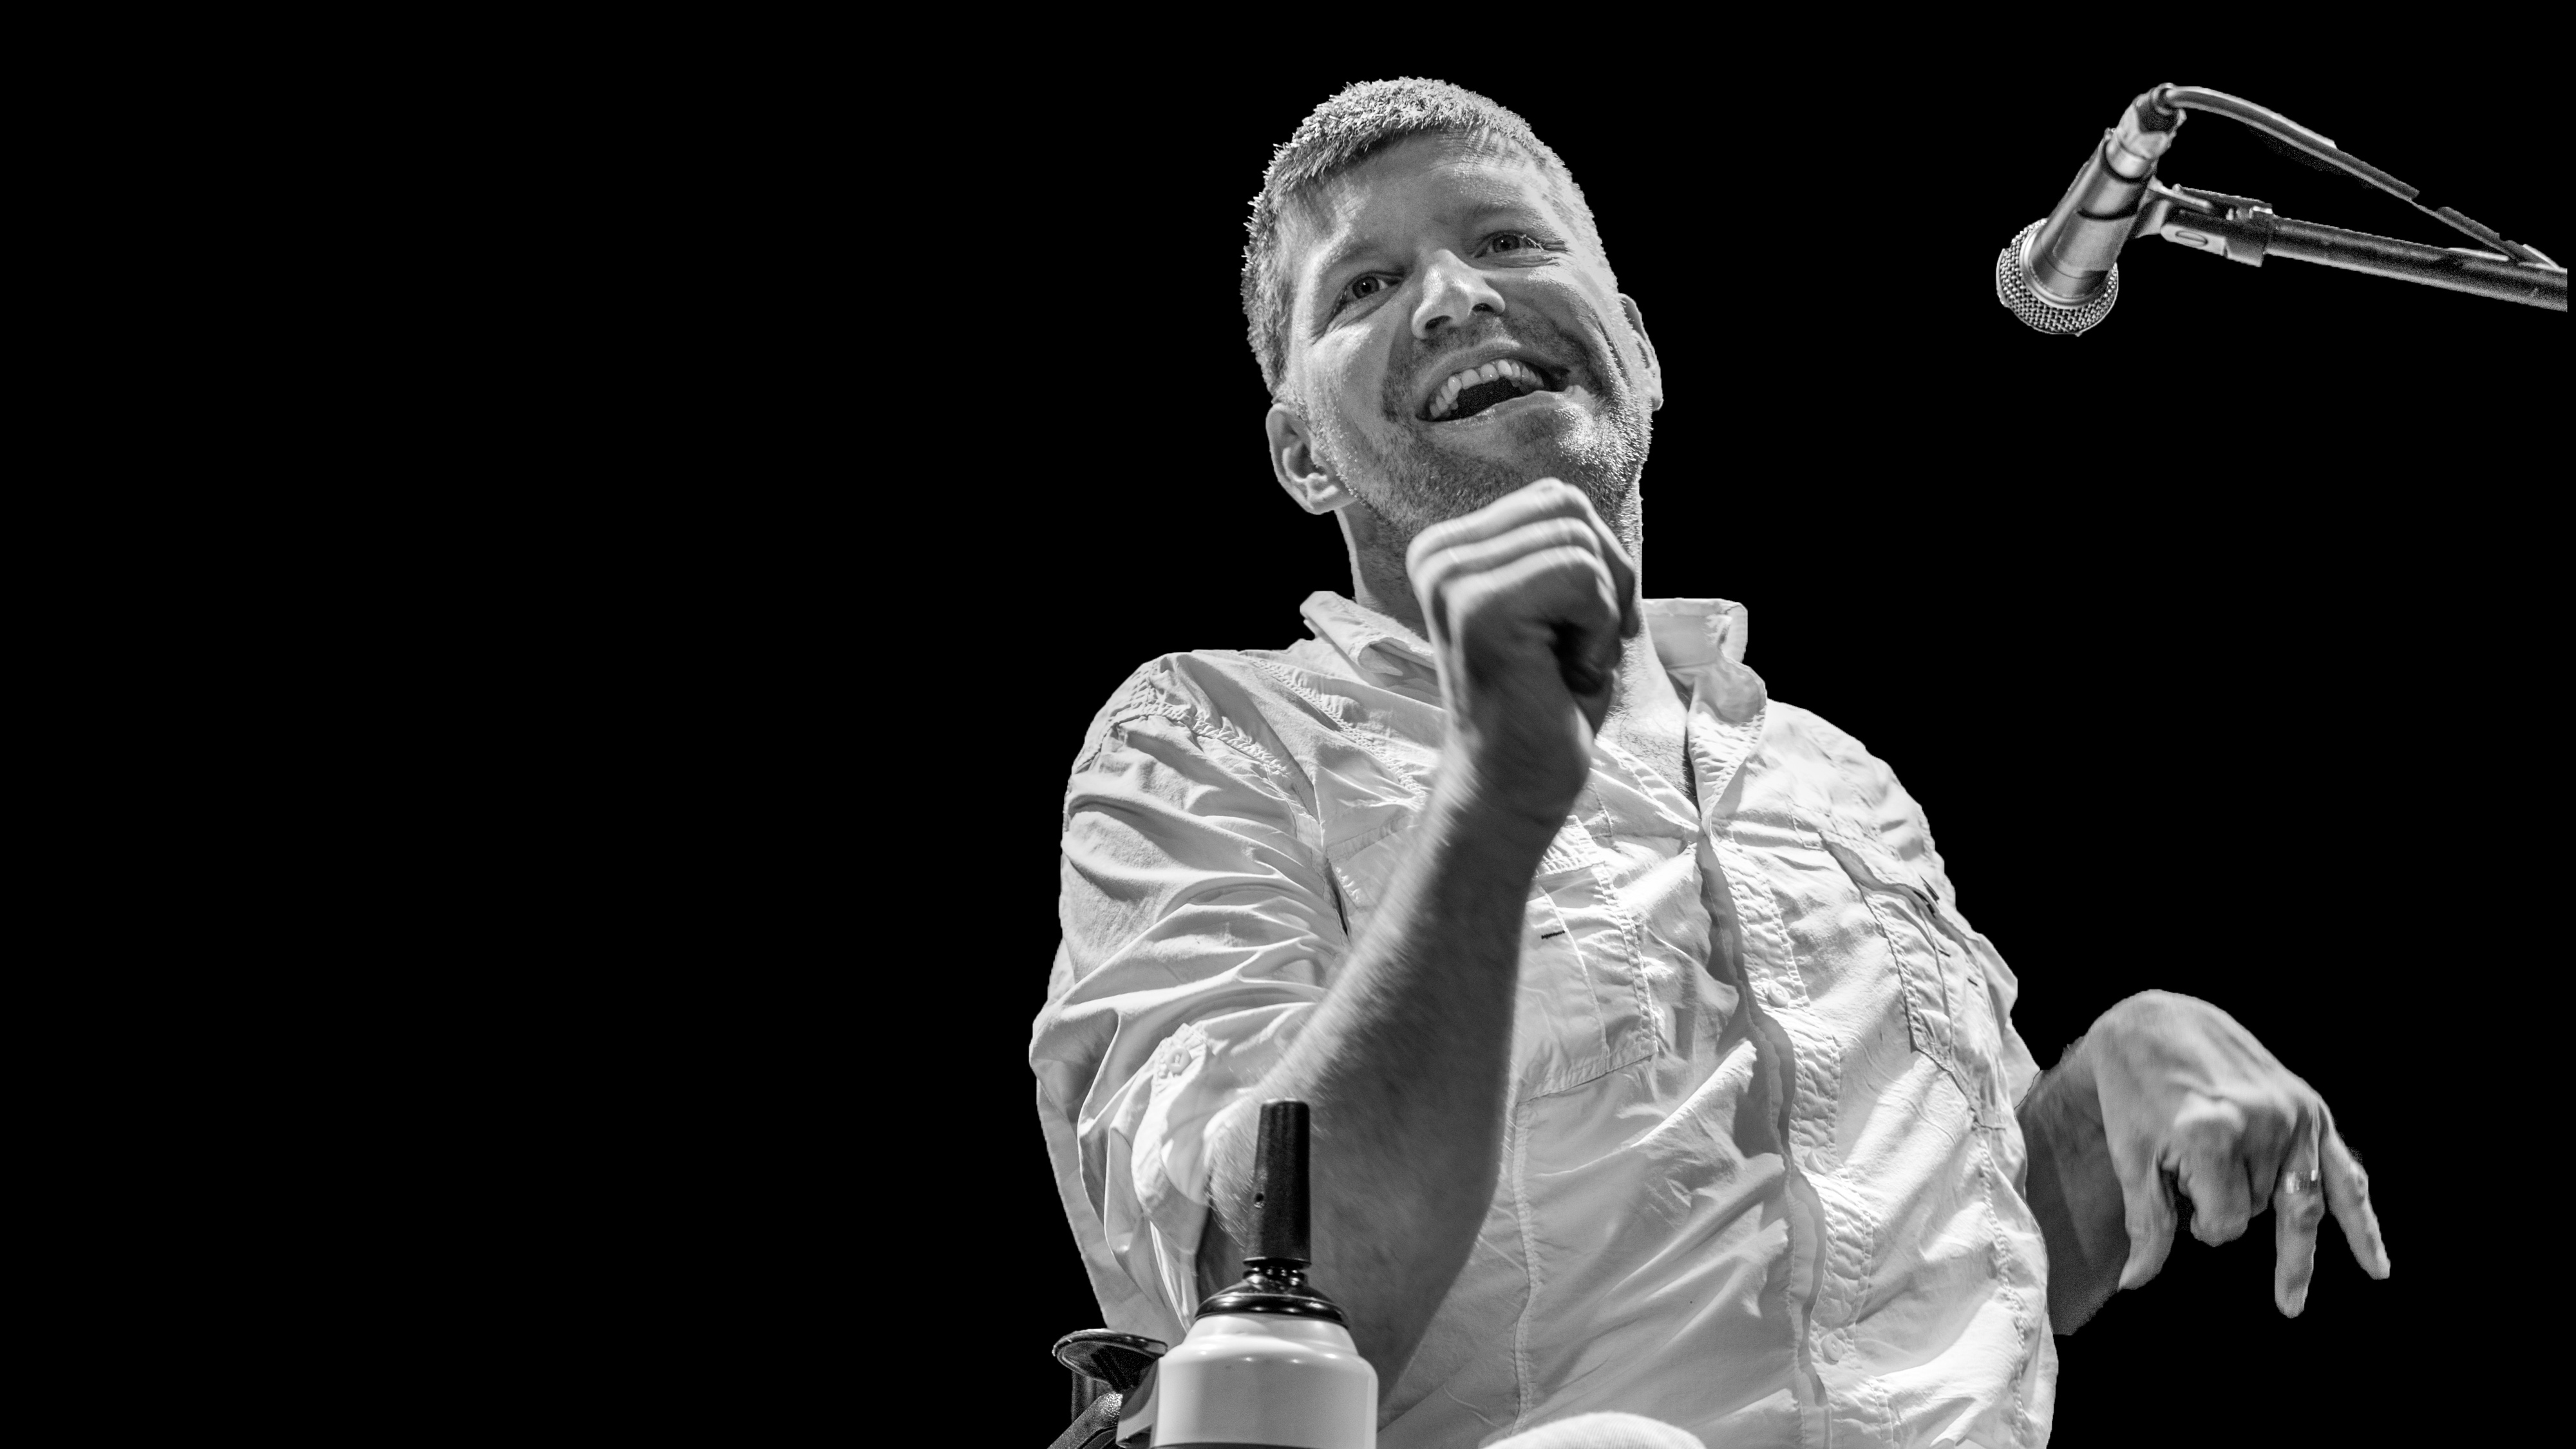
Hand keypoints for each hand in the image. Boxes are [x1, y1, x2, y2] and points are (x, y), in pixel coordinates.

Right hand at [1404, 479, 1638, 829]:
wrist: (1515, 784)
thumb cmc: (1546, 699)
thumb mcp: (1555, 603)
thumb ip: (1557, 544)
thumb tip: (1581, 504)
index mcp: (1448, 547)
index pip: (1557, 499)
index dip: (1598, 559)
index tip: (1580, 626)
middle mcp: (1438, 555)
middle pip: (1569, 508)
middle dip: (1606, 578)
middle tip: (1581, 647)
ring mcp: (1452, 581)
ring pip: (1578, 541)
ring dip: (1600, 610)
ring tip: (1566, 663)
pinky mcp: (1478, 610)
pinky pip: (1579, 574)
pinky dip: (1596, 630)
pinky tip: (1566, 674)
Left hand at [2085, 990, 2391, 1315]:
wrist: (2155, 1025)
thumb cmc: (2134, 1093)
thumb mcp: (2129, 1157)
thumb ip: (2146, 1225)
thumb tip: (2133, 1285)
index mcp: (2212, 1133)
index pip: (2223, 1226)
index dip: (2196, 1222)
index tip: (2176, 1191)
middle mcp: (2263, 1123)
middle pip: (2256, 1213)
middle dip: (2222, 1202)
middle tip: (2188, 1160)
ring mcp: (2294, 1115)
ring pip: (2290, 1201)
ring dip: (2259, 1196)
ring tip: (2229, 1171)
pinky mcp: (2312, 1109)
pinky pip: (2348, 1178)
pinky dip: (2362, 1226)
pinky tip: (2377, 1269)